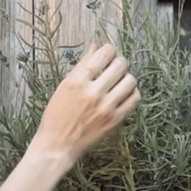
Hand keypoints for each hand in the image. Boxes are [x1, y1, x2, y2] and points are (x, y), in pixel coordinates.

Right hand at [35, 43, 139, 161]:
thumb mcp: (64, 86)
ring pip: (130, 80)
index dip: (110, 49)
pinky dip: (132, 92)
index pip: (102, 54)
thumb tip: (95, 46)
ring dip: (127, 77)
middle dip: (120, 62)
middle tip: (117, 66)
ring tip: (120, 80)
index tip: (110, 52)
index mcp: (76, 81)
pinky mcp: (115, 119)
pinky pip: (134, 98)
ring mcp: (105, 107)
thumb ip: (82, 66)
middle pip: (120, 65)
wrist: (58, 144)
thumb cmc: (57, 115)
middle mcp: (92, 93)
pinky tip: (124, 93)